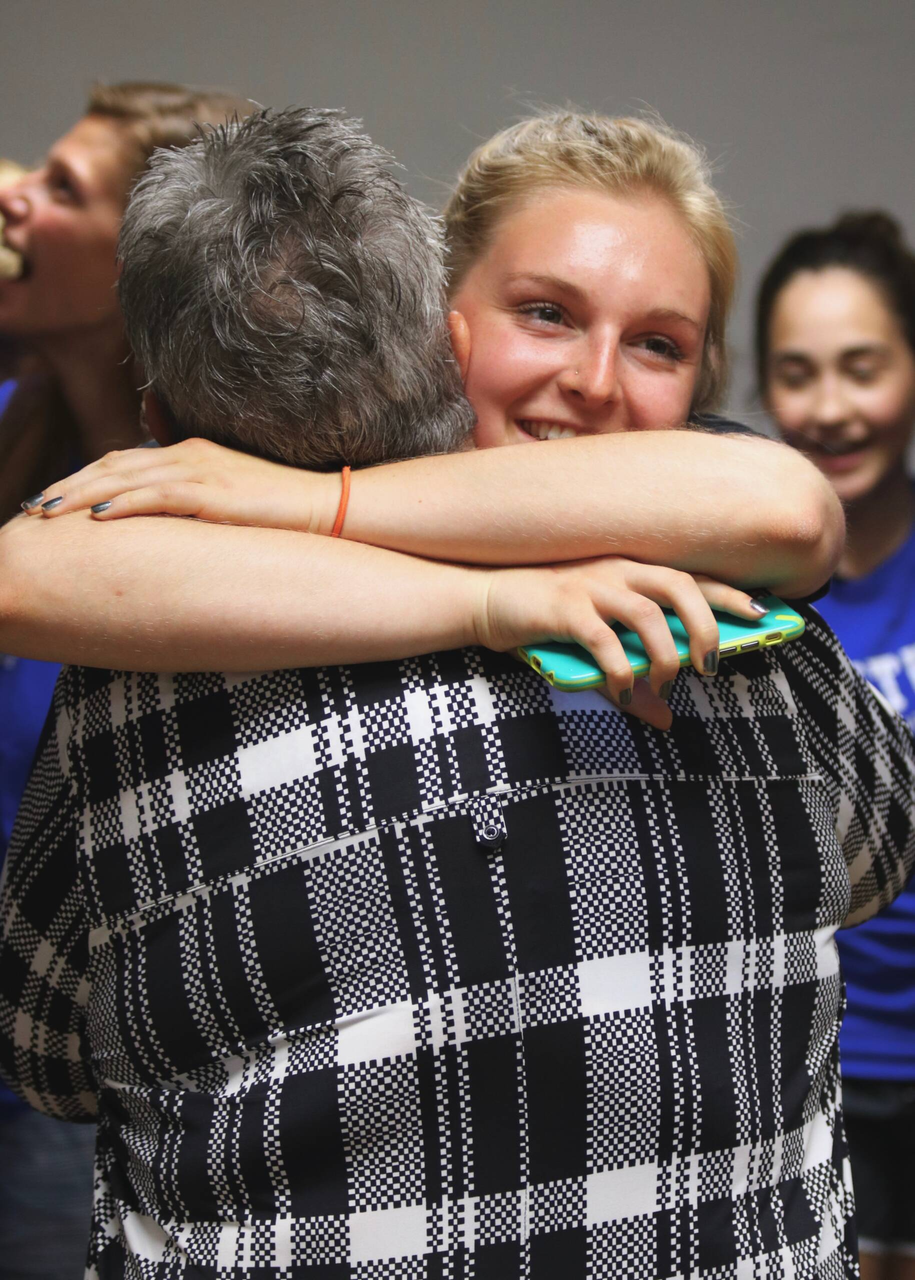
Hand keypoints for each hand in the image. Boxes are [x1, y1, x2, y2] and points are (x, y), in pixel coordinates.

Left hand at [25, 438, 339, 533]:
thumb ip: (194, 494)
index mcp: (189, 451)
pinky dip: (125, 504)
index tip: (50, 501)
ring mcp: (202, 470)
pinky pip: (159, 496)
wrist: (329, 508)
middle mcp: (189, 453)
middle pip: (111, 464)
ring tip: (48, 514)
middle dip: (67, 485)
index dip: (79, 478)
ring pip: (125, 477)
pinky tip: (98, 518)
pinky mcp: (216, 493)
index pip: (119, 460)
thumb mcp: (231, 495)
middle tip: (33, 509)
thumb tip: (162, 510)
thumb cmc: (282, 510)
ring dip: (82, 494)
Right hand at [474, 557, 766, 730]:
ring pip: (647, 613)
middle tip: (711, 665)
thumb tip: (665, 718)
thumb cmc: (546, 623)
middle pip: (680, 585)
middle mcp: (617, 570)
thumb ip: (631, 680)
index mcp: (631, 571)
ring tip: (666, 683)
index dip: (730, 594)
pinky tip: (621, 694)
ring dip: (665, 653)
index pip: (692, 578)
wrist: (486, 600)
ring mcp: (591, 585)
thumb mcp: (595, 651)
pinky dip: (619, 670)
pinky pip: (603, 639)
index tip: (764, 614)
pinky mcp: (564, 607)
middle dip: (706, 624)